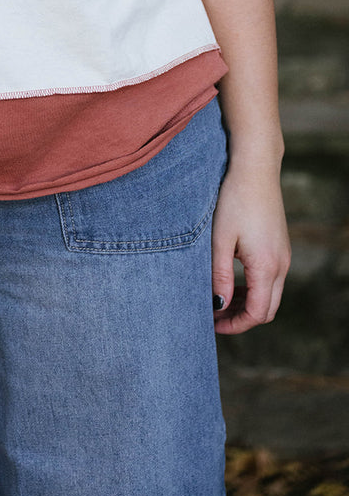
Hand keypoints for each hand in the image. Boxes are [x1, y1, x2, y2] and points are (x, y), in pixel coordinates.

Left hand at [210, 158, 290, 333]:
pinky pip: (271, 279)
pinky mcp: (280, 246)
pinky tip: (232, 281)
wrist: (255, 169)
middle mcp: (281, 265)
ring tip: (219, 299)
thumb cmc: (234, 201)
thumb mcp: (220, 240)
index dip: (235, 325)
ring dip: (247, 303)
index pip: (257, 313)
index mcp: (267, 267)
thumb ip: (220, 275)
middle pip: (267, 309)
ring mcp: (284, 255)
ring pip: (270, 295)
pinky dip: (253, 288)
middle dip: (241, 318)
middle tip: (214, 316)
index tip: (212, 325)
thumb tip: (218, 304)